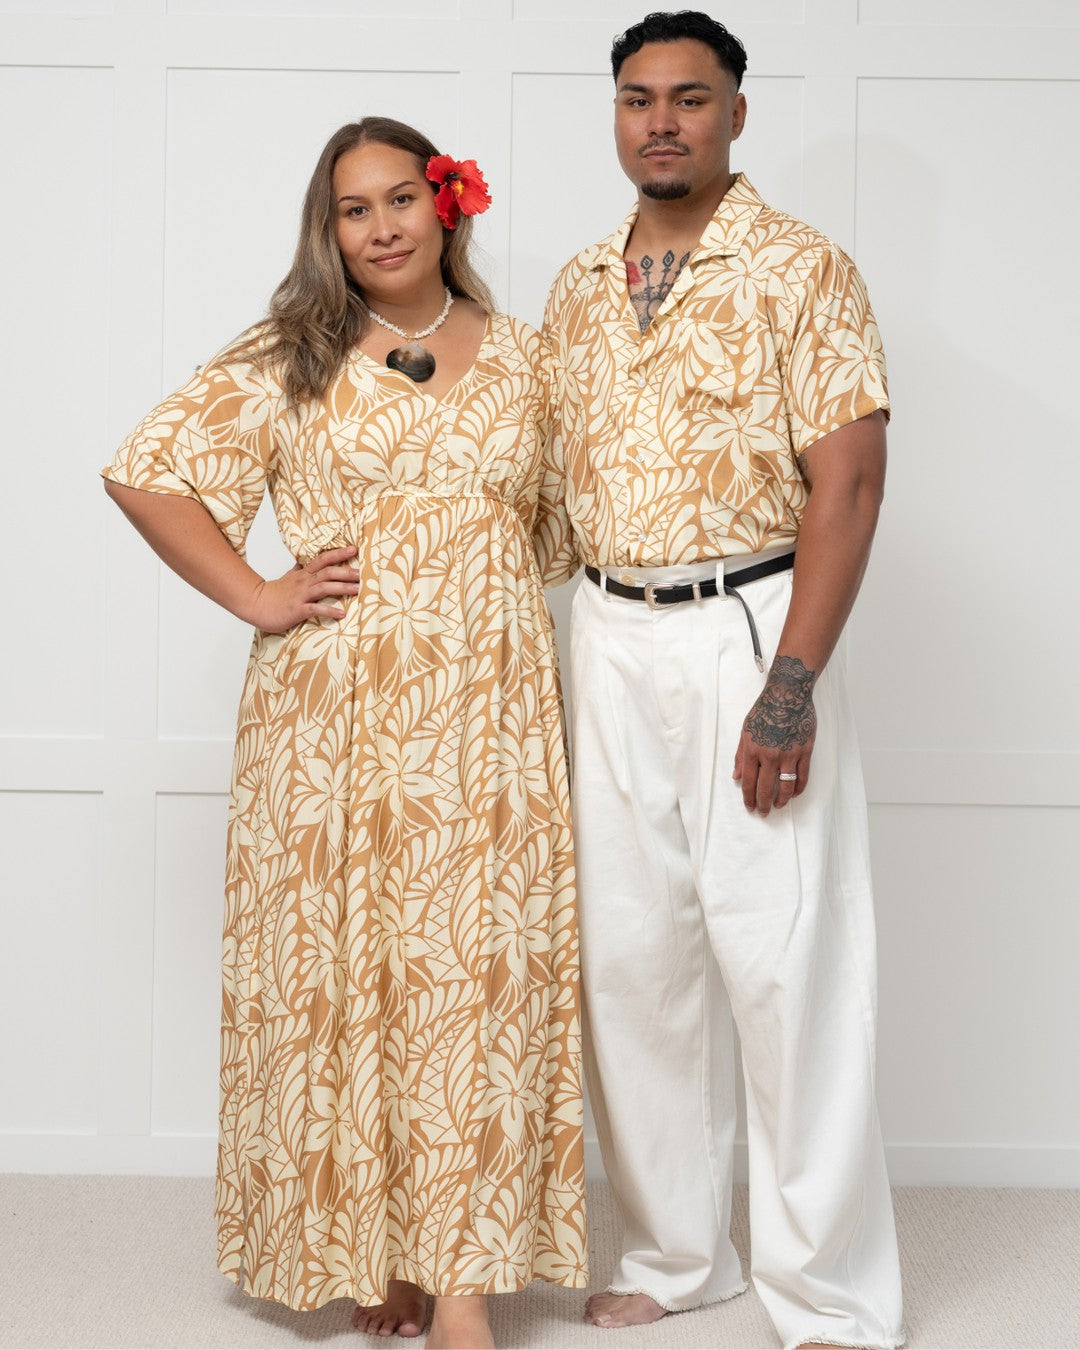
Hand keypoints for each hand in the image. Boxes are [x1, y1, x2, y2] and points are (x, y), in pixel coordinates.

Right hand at [244, 546, 358, 632]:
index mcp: (304, 574)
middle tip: (363, 573)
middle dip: (347, 572)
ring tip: (358, 590)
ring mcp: (301, 595)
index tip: (354, 549)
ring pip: (324, 588)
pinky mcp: (297, 610)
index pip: (323, 559)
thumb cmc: (274, 593)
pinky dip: (330, 611)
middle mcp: (304, 582)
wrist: (256, 604)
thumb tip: (304, 562)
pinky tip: (342, 614)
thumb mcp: (288, 577)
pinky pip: (315, 609)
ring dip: (343, 588)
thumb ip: (299, 569)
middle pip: (328, 572)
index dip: (339, 553)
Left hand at [733, 655, 816, 815]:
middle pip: (766, 788)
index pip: (748, 782)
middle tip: (763, 813)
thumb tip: (736, 776)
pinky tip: (795, 794)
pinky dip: (799, 788)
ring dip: (782, 800)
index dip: (748, 798)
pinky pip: (803, 776)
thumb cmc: (765, 710)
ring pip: (786, 786)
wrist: (788, 694)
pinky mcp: (805, 751)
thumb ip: (740, 756)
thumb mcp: (745, 731)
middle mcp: (769, 755)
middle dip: (763, 804)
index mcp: (752, 750)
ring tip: (779, 806)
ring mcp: (789, 754)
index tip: (749, 807)